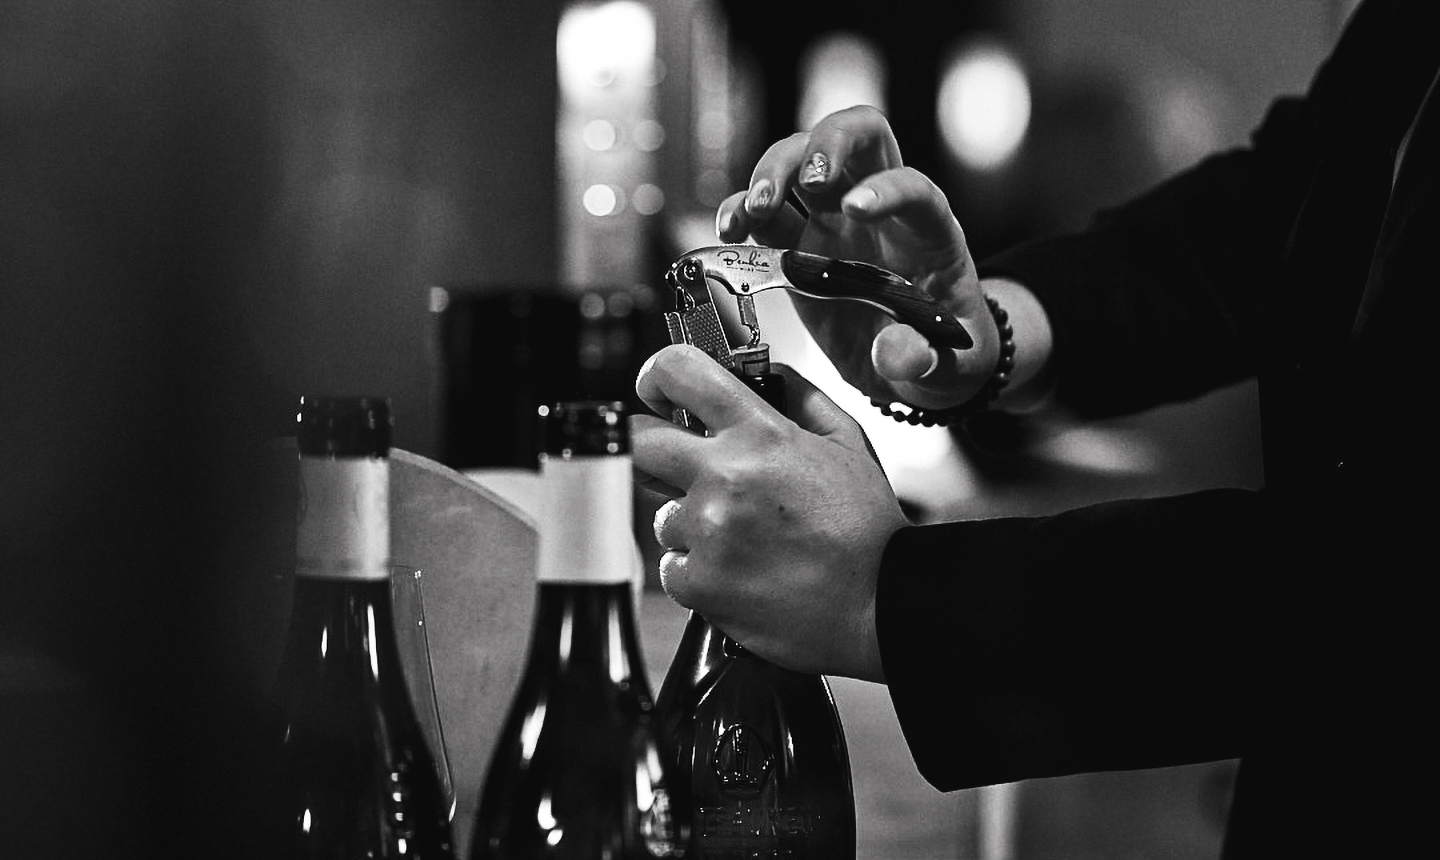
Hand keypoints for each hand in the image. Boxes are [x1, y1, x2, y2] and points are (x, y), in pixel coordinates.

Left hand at [631, 344, 904, 682]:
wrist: (881, 604)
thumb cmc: (867, 527)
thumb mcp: (848, 441)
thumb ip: (800, 396)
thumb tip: (763, 371)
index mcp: (760, 432)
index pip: (678, 372)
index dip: (656, 377)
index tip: (658, 394)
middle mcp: (725, 474)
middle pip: (640, 443)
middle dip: (654, 453)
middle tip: (682, 472)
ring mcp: (707, 530)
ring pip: (663, 516)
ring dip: (692, 527)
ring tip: (746, 543)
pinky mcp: (698, 581)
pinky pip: (672, 568)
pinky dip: (699, 573)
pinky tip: (743, 575)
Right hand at [715, 104, 999, 410]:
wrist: (911, 366)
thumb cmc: (939, 353)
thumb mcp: (946, 369)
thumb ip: (922, 358)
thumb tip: (895, 353)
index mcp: (927, 233)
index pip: (914, 189)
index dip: (887, 188)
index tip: (857, 208)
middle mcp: (879, 212)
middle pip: (860, 136)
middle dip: (828, 143)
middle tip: (806, 181)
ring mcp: (833, 222)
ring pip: (802, 159)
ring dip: (773, 170)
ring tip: (754, 208)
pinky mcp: (796, 245)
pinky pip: (764, 212)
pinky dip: (740, 210)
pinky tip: (728, 232)